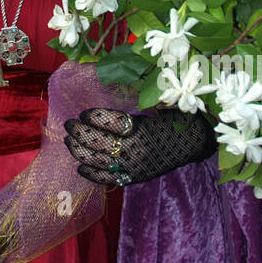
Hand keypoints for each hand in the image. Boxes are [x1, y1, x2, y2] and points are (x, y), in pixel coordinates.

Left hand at [64, 106, 216, 185]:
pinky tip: (80, 166)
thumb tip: (109, 83)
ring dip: (79, 151)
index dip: (94, 118)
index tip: (83, 113)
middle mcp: (136, 150)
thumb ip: (133, 101)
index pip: (111, 123)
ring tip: (69, 141)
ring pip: (98, 161)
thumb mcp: (156, 105)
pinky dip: (92, 174)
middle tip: (68, 125)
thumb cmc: (173, 119)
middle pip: (99, 142)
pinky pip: (108, 179)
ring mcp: (134, 167)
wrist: (193, 143)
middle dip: (79, 133)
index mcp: (142, 129)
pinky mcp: (135, 178)